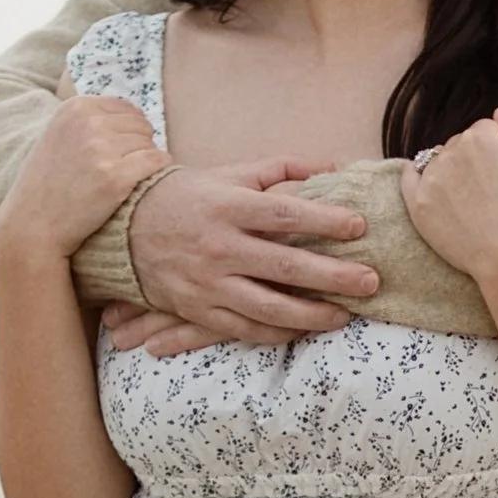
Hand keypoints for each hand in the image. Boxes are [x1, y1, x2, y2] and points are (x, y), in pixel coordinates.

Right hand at [0, 95, 160, 273]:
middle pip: (141, 126)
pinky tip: (146, 181)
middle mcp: (88, 123)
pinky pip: (157, 161)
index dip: (130, 131)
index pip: (126, 108)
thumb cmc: (47, 184)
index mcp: (75, 108)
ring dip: (144, 161)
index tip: (120, 150)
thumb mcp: (59, 135)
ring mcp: (102, 150)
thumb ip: (90, 120)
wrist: (33, 225)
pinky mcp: (116, 177)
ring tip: (122, 180)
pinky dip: (159, 170)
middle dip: (138, 146)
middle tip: (121, 169)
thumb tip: (136, 115)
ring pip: (149, 144)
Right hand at [112, 159, 378, 345]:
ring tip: (344, 315)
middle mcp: (219, 245)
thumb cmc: (193, 196)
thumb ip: (284, 168)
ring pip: (267, 306)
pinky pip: (244, 329)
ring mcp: (208, 282)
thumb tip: (334, 166)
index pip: (286, 214)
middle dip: (333, 275)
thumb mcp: (233, 173)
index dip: (325, 220)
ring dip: (311, 314)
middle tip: (371, 280)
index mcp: (229, 206)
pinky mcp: (198, 310)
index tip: (359, 226)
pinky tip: (304, 329)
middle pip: (285, 264)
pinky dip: (278, 332)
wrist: (127, 228)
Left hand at [396, 112, 497, 294]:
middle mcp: (451, 152)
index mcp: (480, 138)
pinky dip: (417, 176)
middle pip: (461, 144)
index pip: (486, 130)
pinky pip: (409, 178)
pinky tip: (429, 185)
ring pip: (439, 161)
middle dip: (474, 159)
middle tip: (491, 189)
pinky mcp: (418, 205)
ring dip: (452, 170)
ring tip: (471, 199)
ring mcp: (431, 179)